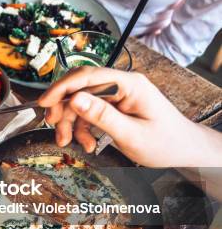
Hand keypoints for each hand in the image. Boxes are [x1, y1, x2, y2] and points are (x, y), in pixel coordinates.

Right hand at [38, 67, 221, 166]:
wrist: (183, 151)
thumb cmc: (164, 143)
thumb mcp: (131, 134)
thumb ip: (101, 116)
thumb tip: (74, 99)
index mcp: (128, 84)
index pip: (87, 77)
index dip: (61, 88)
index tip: (44, 103)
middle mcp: (120, 85)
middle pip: (79, 89)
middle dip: (63, 109)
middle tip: (55, 128)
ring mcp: (115, 95)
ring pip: (80, 103)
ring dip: (70, 123)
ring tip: (69, 143)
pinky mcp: (113, 107)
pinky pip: (88, 113)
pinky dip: (82, 129)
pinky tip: (87, 144)